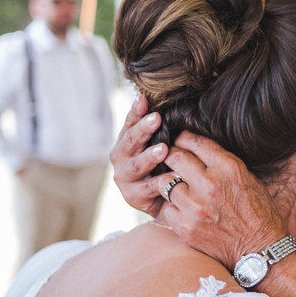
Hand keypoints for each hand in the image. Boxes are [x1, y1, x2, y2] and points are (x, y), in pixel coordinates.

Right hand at [109, 96, 169, 216]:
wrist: (160, 200)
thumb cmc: (159, 165)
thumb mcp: (155, 143)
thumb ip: (151, 125)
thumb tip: (147, 96)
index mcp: (124, 142)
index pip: (129, 123)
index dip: (136, 112)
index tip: (144, 100)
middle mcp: (120, 158)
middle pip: (130, 141)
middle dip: (143, 130)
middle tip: (156, 118)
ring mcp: (125, 178)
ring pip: (137, 165)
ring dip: (150, 156)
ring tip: (163, 149)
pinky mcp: (134, 197)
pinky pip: (151, 187)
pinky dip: (163, 180)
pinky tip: (175, 174)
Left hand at [157, 131, 288, 268]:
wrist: (260, 250)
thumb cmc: (258, 213)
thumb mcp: (248, 179)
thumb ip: (222, 164)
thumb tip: (198, 150)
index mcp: (228, 168)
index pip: (195, 142)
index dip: (183, 138)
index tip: (180, 140)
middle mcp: (209, 184)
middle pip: (175, 157)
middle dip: (171, 156)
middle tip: (171, 159)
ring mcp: (195, 207)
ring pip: (166, 183)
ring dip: (171, 184)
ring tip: (180, 188)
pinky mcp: (185, 227)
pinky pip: (167, 209)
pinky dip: (174, 208)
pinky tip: (185, 210)